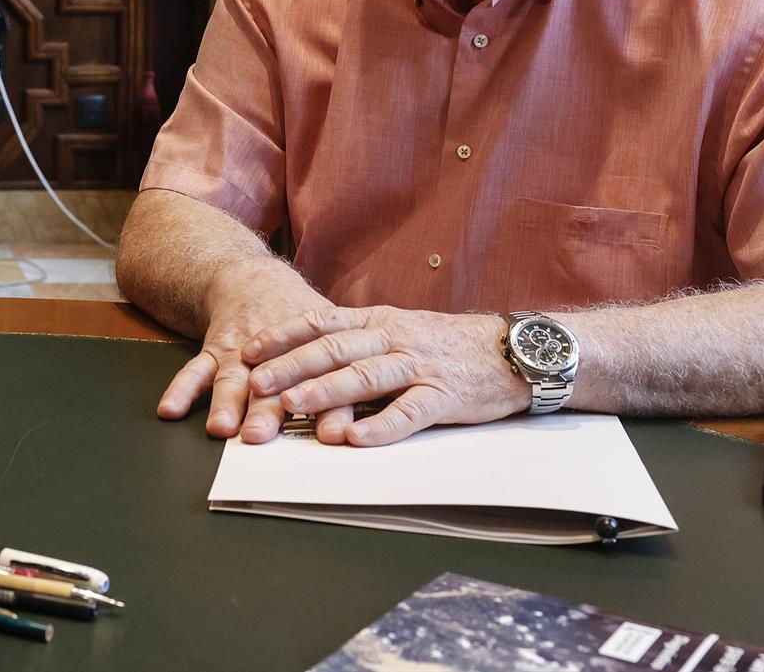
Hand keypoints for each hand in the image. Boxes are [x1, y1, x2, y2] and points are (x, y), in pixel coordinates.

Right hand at [155, 263, 346, 442]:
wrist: (252, 280)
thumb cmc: (303, 317)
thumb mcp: (336, 334)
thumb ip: (357, 372)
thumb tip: (398, 410)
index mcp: (315, 344)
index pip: (327, 378)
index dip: (329, 404)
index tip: (333, 432)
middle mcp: (277, 349)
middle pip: (274, 382)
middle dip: (267, 410)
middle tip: (260, 436)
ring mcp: (241, 349)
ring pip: (233, 377)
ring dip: (225, 403)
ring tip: (221, 428)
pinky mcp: (214, 350)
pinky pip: (195, 369)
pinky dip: (182, 389)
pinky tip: (170, 409)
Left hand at [244, 305, 528, 445]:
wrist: (515, 351)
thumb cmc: (448, 345)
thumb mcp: (399, 330)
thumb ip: (358, 342)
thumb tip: (305, 358)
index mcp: (378, 322)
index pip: (321, 322)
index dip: (283, 335)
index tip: (248, 349)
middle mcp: (394, 339)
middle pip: (334, 349)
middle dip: (290, 365)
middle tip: (255, 382)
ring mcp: (420, 366)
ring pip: (365, 376)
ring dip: (327, 391)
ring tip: (294, 405)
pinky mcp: (445, 396)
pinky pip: (409, 413)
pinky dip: (380, 427)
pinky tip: (355, 440)